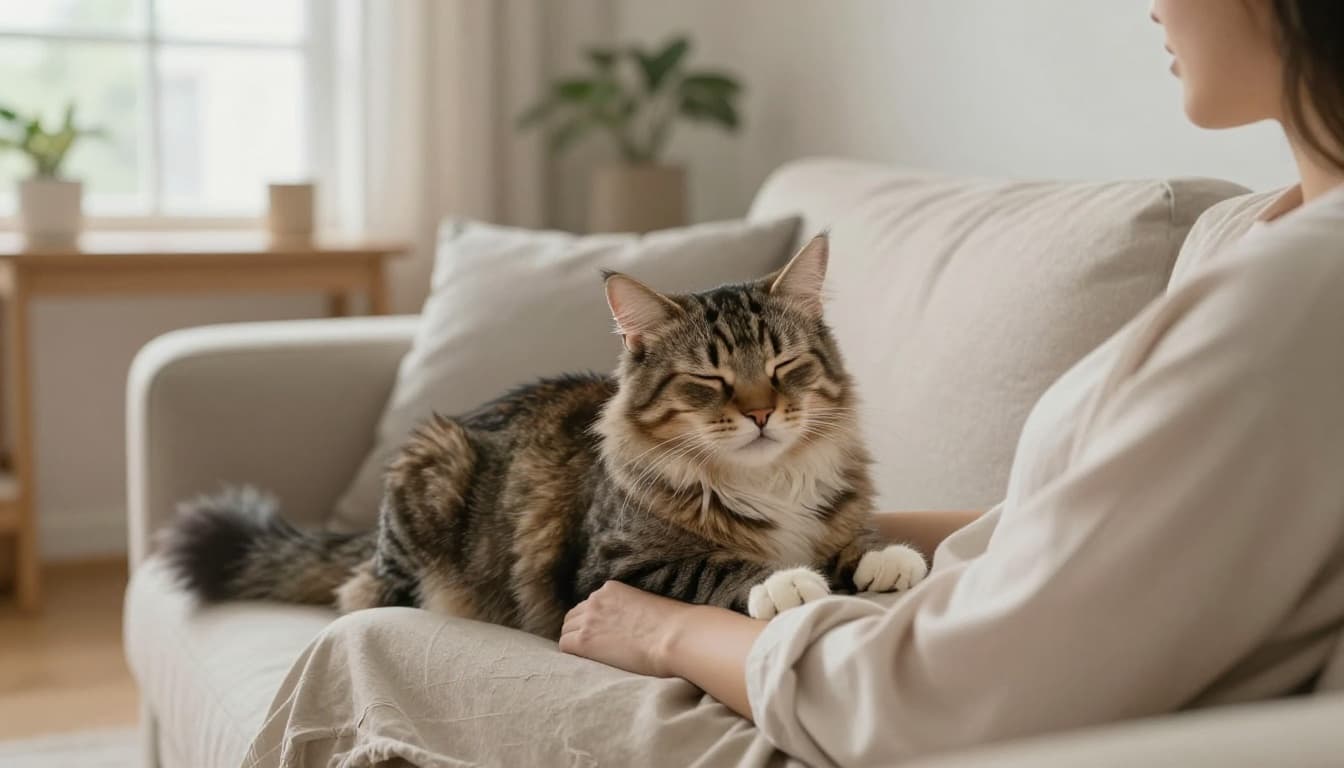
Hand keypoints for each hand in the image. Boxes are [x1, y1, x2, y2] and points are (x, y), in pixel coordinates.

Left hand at [559, 580, 693, 676]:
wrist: (676, 638)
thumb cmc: (674, 625)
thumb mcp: (649, 606)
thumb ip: (631, 610)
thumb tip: (633, 626)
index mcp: (611, 589)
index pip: (590, 604)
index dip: (593, 621)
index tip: (602, 633)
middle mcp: (596, 600)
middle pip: (574, 616)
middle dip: (581, 630)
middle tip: (595, 647)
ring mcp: (588, 620)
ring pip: (567, 630)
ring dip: (576, 642)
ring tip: (592, 657)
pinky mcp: (585, 640)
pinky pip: (565, 646)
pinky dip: (572, 654)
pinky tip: (586, 662)